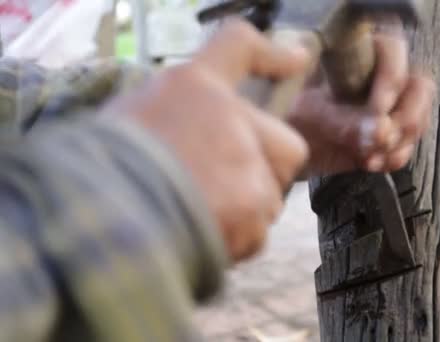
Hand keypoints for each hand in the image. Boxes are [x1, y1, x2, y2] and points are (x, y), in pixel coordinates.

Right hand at [111, 20, 309, 261]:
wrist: (95, 220)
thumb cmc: (101, 173)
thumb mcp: (128, 121)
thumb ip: (180, 120)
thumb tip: (204, 139)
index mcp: (193, 86)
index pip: (239, 46)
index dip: (273, 53)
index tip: (298, 58)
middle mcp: (231, 118)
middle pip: (287, 145)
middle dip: (267, 169)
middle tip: (229, 184)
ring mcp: (247, 164)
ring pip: (270, 198)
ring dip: (245, 212)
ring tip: (196, 217)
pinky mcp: (253, 208)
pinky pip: (256, 234)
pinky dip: (234, 242)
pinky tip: (198, 238)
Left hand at [288, 24, 434, 174]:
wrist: (287, 147)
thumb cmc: (291, 116)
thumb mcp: (311, 116)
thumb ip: (345, 122)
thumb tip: (381, 130)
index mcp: (357, 53)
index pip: (392, 50)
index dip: (392, 78)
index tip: (377, 111)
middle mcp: (380, 73)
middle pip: (419, 86)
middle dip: (405, 117)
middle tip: (381, 139)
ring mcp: (390, 103)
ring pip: (419, 116)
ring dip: (401, 142)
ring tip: (370, 156)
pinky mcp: (391, 131)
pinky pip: (410, 143)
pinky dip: (395, 157)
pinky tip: (371, 163)